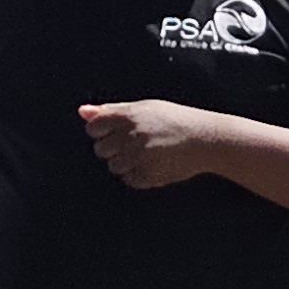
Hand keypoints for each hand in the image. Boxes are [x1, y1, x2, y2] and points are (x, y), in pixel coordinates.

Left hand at [80, 98, 230, 190]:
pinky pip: (129, 180)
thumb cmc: (173, 119)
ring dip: (125, 163)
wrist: (205, 138)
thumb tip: (82, 111)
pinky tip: (154, 164)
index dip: (101, 131)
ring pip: (114, 167)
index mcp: (128, 116)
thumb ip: (111, 110)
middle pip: (100, 150)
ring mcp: (139, 157)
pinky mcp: (148, 175)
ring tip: (147, 154)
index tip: (114, 132)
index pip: (93, 128)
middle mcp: (131, 136)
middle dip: (113, 149)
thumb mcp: (143, 108)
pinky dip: (137, 175)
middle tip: (134, 144)